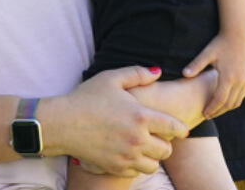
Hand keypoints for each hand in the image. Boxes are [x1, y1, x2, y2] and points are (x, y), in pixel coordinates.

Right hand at [46, 66, 186, 176]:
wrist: (62, 123)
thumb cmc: (86, 97)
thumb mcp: (111, 78)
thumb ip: (137, 73)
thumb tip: (157, 72)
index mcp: (140, 116)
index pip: (173, 127)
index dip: (181, 129)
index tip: (182, 130)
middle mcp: (136, 139)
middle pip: (166, 150)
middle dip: (166, 143)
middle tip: (158, 137)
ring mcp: (126, 156)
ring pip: (154, 165)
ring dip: (153, 157)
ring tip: (145, 147)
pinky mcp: (115, 167)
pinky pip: (137, 173)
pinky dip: (137, 165)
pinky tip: (130, 154)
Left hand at [182, 33, 244, 117]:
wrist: (238, 33)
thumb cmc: (220, 43)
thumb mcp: (207, 53)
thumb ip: (196, 65)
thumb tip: (183, 74)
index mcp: (228, 77)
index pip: (220, 100)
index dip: (212, 109)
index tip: (204, 114)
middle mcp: (240, 81)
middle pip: (229, 104)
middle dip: (218, 111)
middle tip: (208, 115)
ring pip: (238, 100)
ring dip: (227, 107)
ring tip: (216, 109)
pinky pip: (243, 94)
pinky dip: (235, 99)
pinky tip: (226, 99)